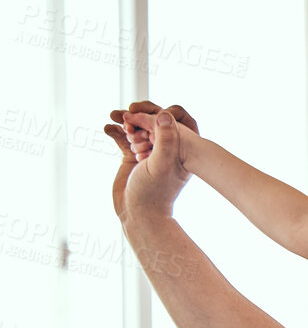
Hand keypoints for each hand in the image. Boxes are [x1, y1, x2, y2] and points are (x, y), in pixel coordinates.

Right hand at [102, 103, 196, 224]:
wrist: (138, 214)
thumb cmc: (154, 192)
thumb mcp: (161, 164)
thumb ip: (166, 140)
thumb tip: (165, 114)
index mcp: (179, 150)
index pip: (167, 122)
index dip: (150, 115)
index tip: (135, 117)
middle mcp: (165, 149)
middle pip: (151, 122)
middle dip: (137, 117)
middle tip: (126, 120)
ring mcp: (147, 152)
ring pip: (136, 128)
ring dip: (125, 123)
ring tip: (118, 124)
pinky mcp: (132, 157)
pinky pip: (123, 138)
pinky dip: (115, 131)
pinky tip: (108, 129)